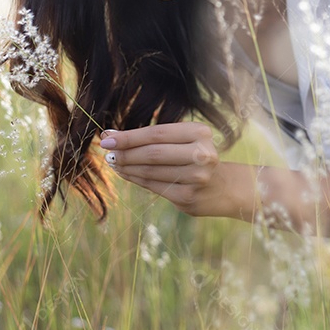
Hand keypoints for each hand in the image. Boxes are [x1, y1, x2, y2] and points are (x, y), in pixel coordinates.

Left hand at [100, 122, 233, 216]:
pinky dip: (136, 179)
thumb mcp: (184, 139)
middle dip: (125, 153)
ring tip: (114, 163)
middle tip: (107, 153)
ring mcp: (196, 178)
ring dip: (127, 167)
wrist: (224, 187)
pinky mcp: (188, 197)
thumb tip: (111, 135)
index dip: (129, 136)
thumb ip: (153, 137)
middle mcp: (202, 154)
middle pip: (153, 153)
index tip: (106, 136)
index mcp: (200, 133)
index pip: (157, 134)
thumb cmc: (196, 156)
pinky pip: (154, 187)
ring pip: (151, 172)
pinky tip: (126, 174)